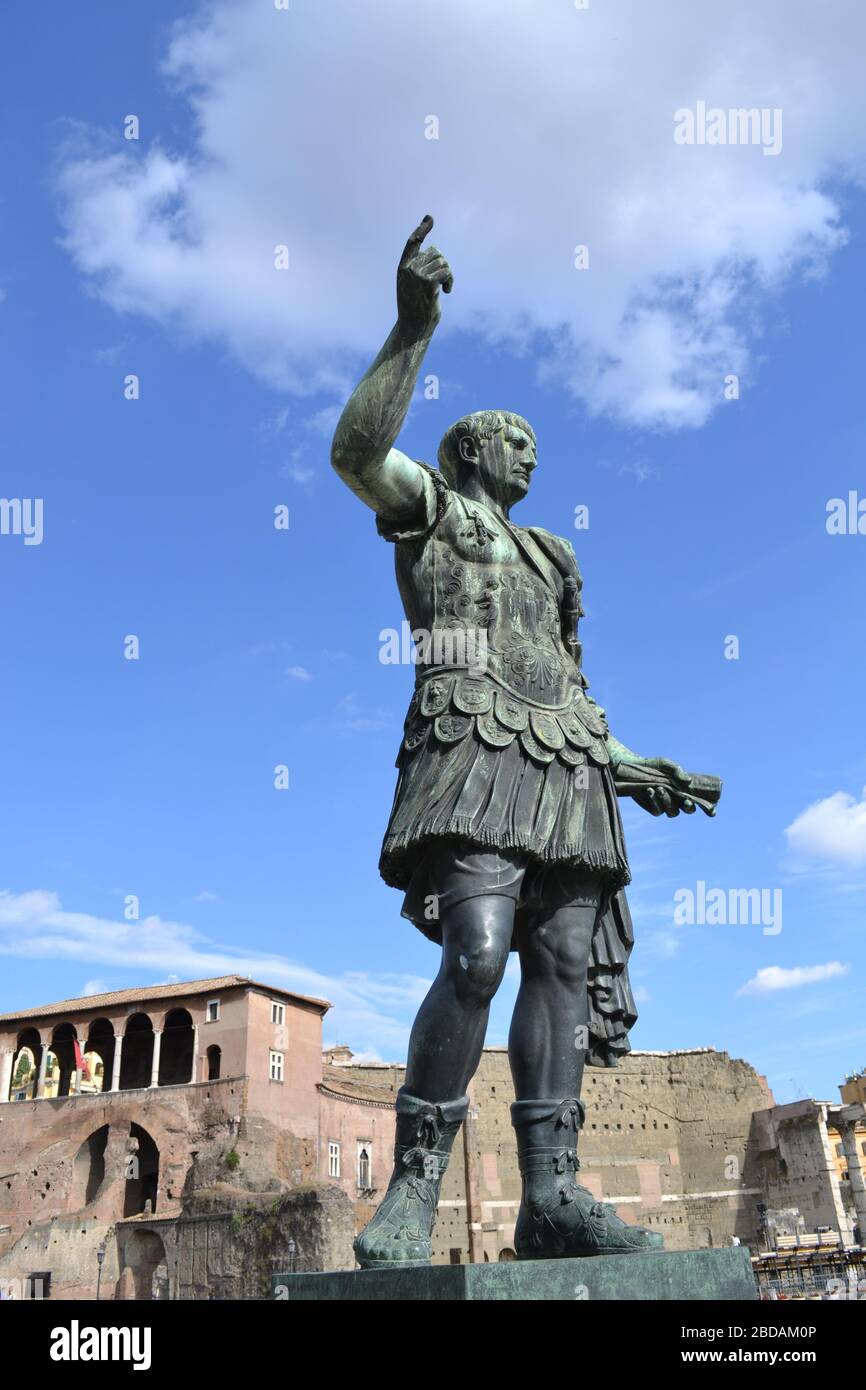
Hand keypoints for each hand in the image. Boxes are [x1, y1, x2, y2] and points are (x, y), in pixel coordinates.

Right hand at [397, 215, 452, 330]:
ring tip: (444, 288)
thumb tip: (435, 251)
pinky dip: (450, 281)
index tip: (430, 218)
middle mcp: (408, 268)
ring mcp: (417, 275)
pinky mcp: (428, 283)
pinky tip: (447, 292)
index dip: (422, 229)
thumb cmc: (416, 307)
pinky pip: (446, 272)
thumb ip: (421, 267)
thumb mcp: (414, 284)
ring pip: (443, 262)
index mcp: (403, 267)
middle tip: (443, 281)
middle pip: (435, 253)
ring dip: (448, 275)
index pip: (413, 242)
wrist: (413, 327)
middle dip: (443, 265)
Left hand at [613, 756, 721, 818]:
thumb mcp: (665, 764)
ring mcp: (665, 805)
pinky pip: (658, 810)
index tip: (712, 812)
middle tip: (687, 800)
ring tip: (660, 788)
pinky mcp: (654, 808)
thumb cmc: (653, 766)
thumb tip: (689, 780)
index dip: (708, 809)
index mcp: (684, 790)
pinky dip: (655, 801)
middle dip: (689, 807)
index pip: (699, 801)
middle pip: (689, 810)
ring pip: (673, 812)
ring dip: (668, 801)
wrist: (633, 769)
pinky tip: (650, 790)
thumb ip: (677, 771)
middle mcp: (677, 800)